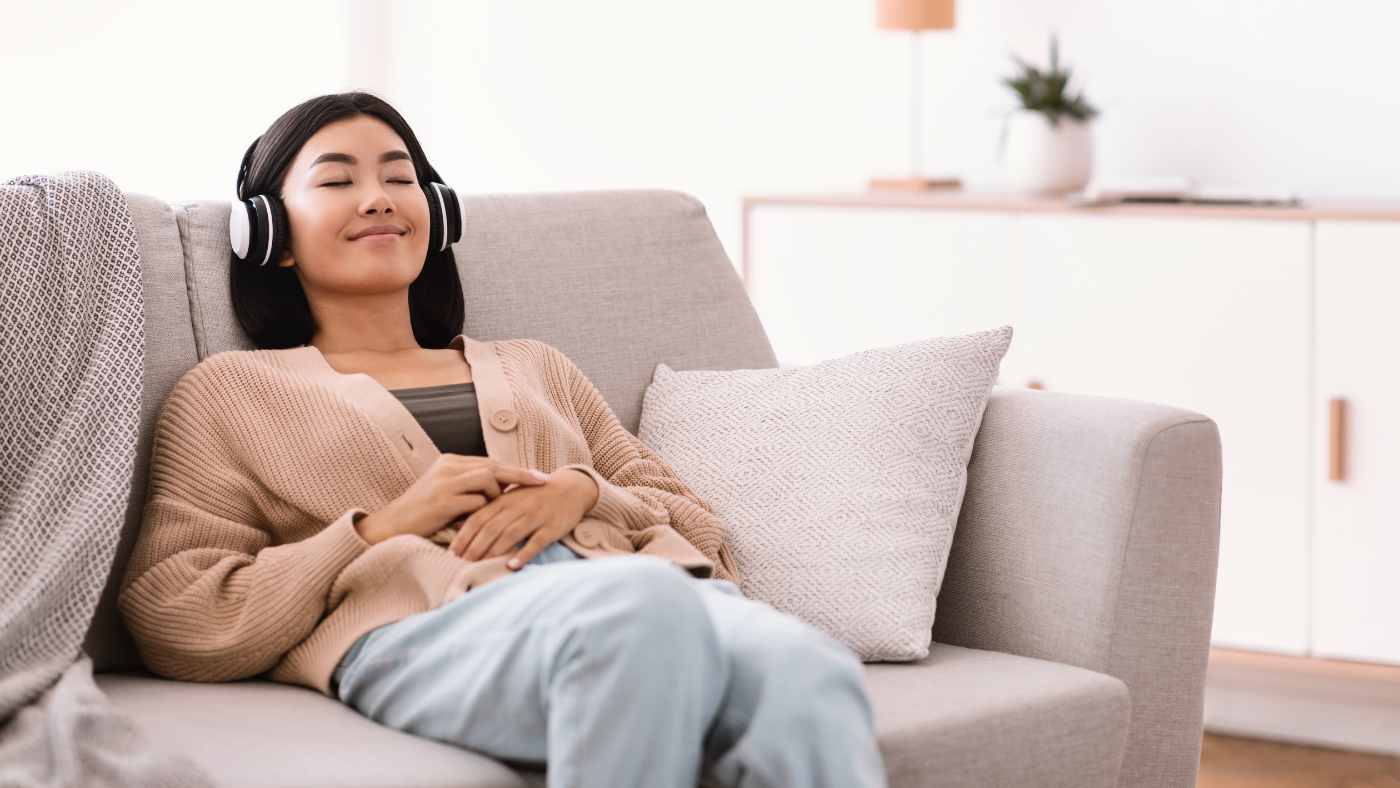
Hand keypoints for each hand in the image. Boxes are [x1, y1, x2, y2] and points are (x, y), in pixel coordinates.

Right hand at [356, 455, 550, 544]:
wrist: (392, 526)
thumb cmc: (423, 514)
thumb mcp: (448, 494)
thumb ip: (471, 487)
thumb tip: (503, 488)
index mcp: (450, 462)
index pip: (490, 462)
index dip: (514, 470)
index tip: (536, 476)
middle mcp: (448, 466)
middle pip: (493, 466)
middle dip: (521, 474)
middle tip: (543, 481)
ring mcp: (444, 481)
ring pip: (487, 480)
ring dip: (496, 496)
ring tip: (495, 511)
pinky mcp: (442, 500)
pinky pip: (475, 501)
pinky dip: (483, 511)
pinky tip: (483, 521)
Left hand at [449, 469, 598, 568]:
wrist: (570, 489)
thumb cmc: (535, 496)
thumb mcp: (511, 497)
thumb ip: (491, 509)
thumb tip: (462, 525)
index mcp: (504, 500)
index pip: (478, 517)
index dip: (464, 535)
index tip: (452, 552)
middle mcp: (517, 507)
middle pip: (491, 528)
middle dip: (474, 547)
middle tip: (461, 563)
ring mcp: (535, 516)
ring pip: (510, 534)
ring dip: (494, 551)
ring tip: (480, 565)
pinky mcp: (551, 527)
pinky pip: (536, 542)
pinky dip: (523, 554)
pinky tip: (512, 566)